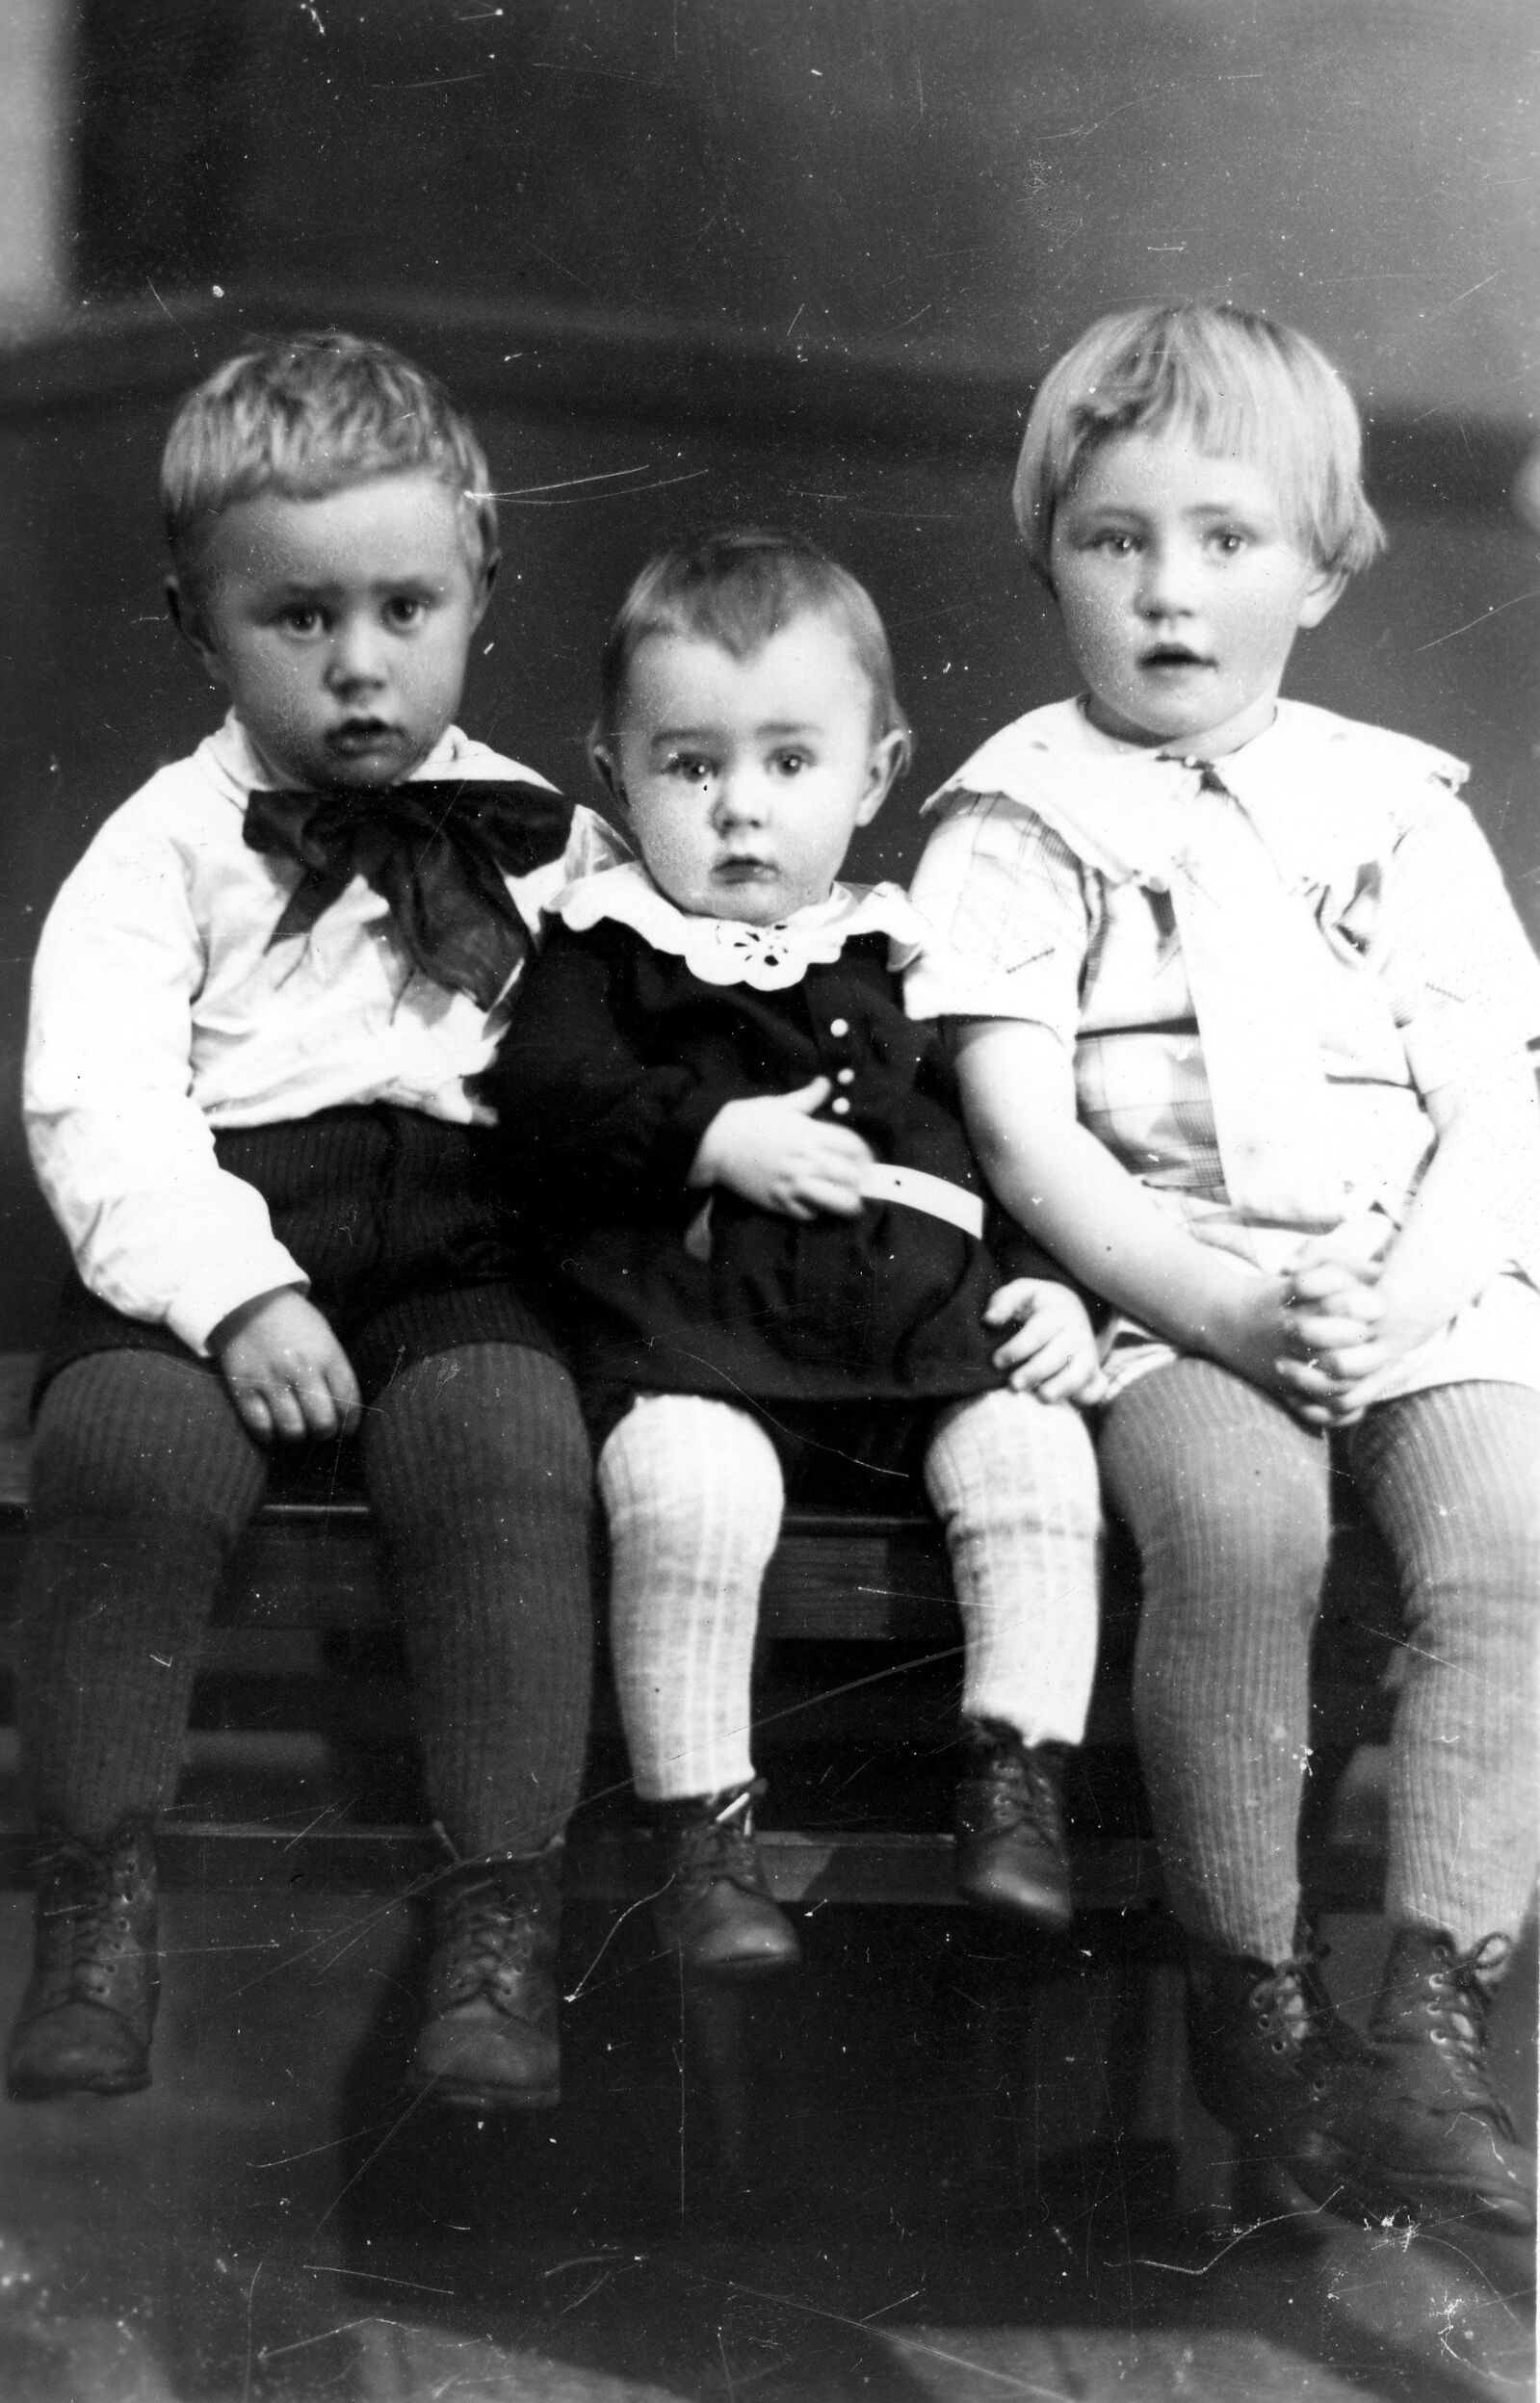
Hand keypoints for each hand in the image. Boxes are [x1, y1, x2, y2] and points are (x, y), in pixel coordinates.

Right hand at [212, 1288, 361, 1444]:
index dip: (351, 1424)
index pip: (348, 1403)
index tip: (347, 1428)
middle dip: (326, 1433)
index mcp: (327, 1355)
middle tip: (321, 1430)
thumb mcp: (325, 1336)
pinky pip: (260, 1426)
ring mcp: (271, 1379)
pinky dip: (269, 1434)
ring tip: (299, 1429)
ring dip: (299, 1436)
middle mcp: (301, 1369)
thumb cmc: (293, 1321)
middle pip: (322, 1423)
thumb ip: (335, 1370)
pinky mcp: (243, 1387)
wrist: (246, 1300)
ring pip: (292, 1429)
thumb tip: (345, 1409)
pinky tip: (273, 1427)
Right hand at [692, 1077, 873, 1219]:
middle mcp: (804, 1160)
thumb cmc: (748, 1119)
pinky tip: (818, 1204)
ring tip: (853, 1201)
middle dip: (863, 1181)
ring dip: (848, 1202)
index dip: (865, 1154)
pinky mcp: (778, 1201)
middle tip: (866, 1183)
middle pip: (850, 1176)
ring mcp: (792, 1183)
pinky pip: (808, 1213)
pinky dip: (817, 1210)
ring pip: (835, 1201)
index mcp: (809, 1133)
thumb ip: (808, 1097)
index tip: (867, 1159)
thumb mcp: (780, 1104)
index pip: (852, 1146)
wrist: (713, 1142)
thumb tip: (826, 1083)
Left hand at [984, 1278, 1108, 1405]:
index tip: (997, 1361)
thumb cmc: (1038, 1305)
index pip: (1038, 1332)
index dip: (1017, 1348)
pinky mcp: (1093, 1370)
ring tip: (1041, 1397)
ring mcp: (1087, 1352)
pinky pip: (1095, 1386)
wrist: (1070, 1308)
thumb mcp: (1022, 1292)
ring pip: (1079, 1372)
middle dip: (1035, 1371)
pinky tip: (1071, 1403)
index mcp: (1057, 1312)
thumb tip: (989, 1320)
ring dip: (1061, 1387)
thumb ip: (1004, 1301)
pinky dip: (1087, 1396)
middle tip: (1013, 1384)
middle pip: (1057, 1355)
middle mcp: (1076, 1333)